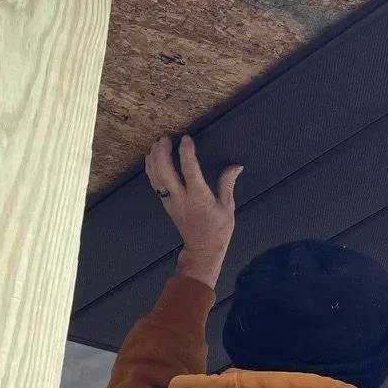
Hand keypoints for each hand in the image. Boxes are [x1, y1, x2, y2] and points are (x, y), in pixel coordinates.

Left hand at [147, 135, 240, 286]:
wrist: (202, 249)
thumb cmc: (218, 229)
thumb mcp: (227, 207)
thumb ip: (228, 184)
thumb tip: (236, 166)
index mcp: (199, 198)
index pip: (190, 172)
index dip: (187, 154)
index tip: (186, 139)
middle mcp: (181, 199)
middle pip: (165, 173)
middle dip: (163, 153)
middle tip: (165, 138)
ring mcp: (170, 202)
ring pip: (156, 177)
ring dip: (154, 159)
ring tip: (157, 143)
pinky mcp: (166, 203)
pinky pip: (154, 184)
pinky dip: (151, 169)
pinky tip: (151, 158)